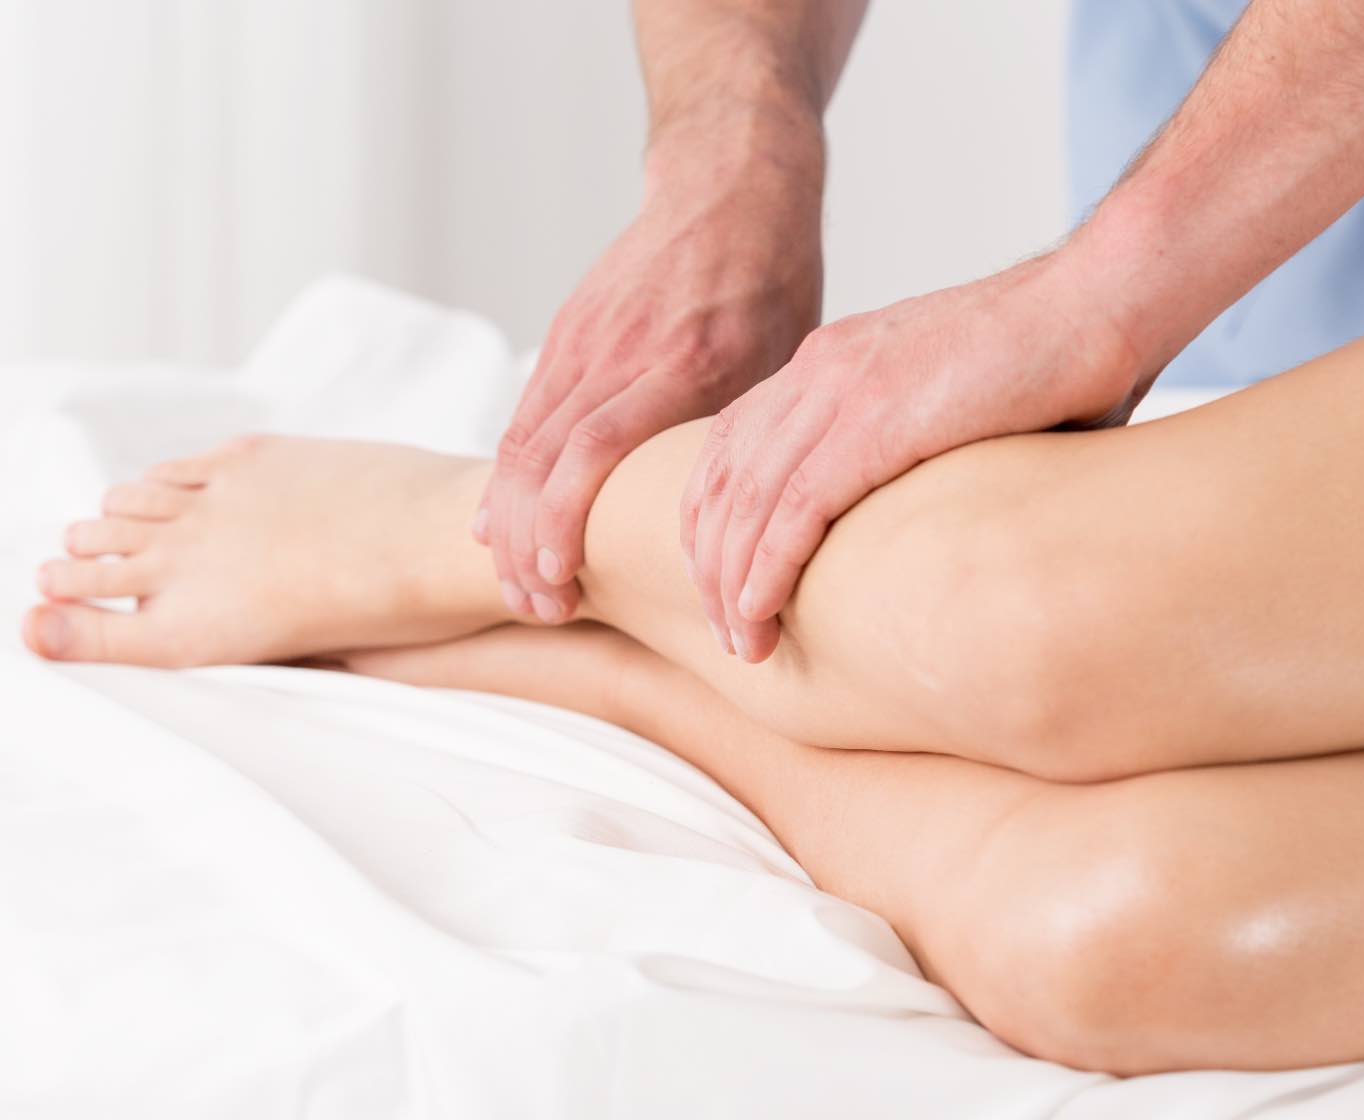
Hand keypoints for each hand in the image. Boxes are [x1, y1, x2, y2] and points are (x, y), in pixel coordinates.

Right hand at [480, 130, 821, 620]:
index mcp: (681, 361)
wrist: (728, 185)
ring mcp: (581, 339)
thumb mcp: (779, 361)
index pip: (594, 450)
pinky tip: (501, 526)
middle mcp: (617, 350)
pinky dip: (508, 479)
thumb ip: (738, 436)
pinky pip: (523, 417)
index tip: (562, 583)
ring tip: (518, 585)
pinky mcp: (565, 333)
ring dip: (511, 523)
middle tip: (538, 607)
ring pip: (520, 443)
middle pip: (541, 460)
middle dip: (528, 545)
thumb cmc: (771, 284)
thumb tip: (734, 535)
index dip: (567, 523)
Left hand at [680, 250, 1150, 661]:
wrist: (1099, 300)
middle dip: (711, 565)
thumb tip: (931, 517)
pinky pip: (793, 509)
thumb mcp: (954, 401)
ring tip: (741, 644)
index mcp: (834, 360)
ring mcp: (843, 391)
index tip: (721, 581)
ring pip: (746, 503)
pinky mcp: (876, 422)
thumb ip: (916, 448)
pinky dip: (767, 569)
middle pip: (720, 478)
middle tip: (725, 632)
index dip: (712, 520)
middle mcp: (821, 370)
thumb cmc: (1057, 359)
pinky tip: (760, 612)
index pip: (731, 446)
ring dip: (733, 584)